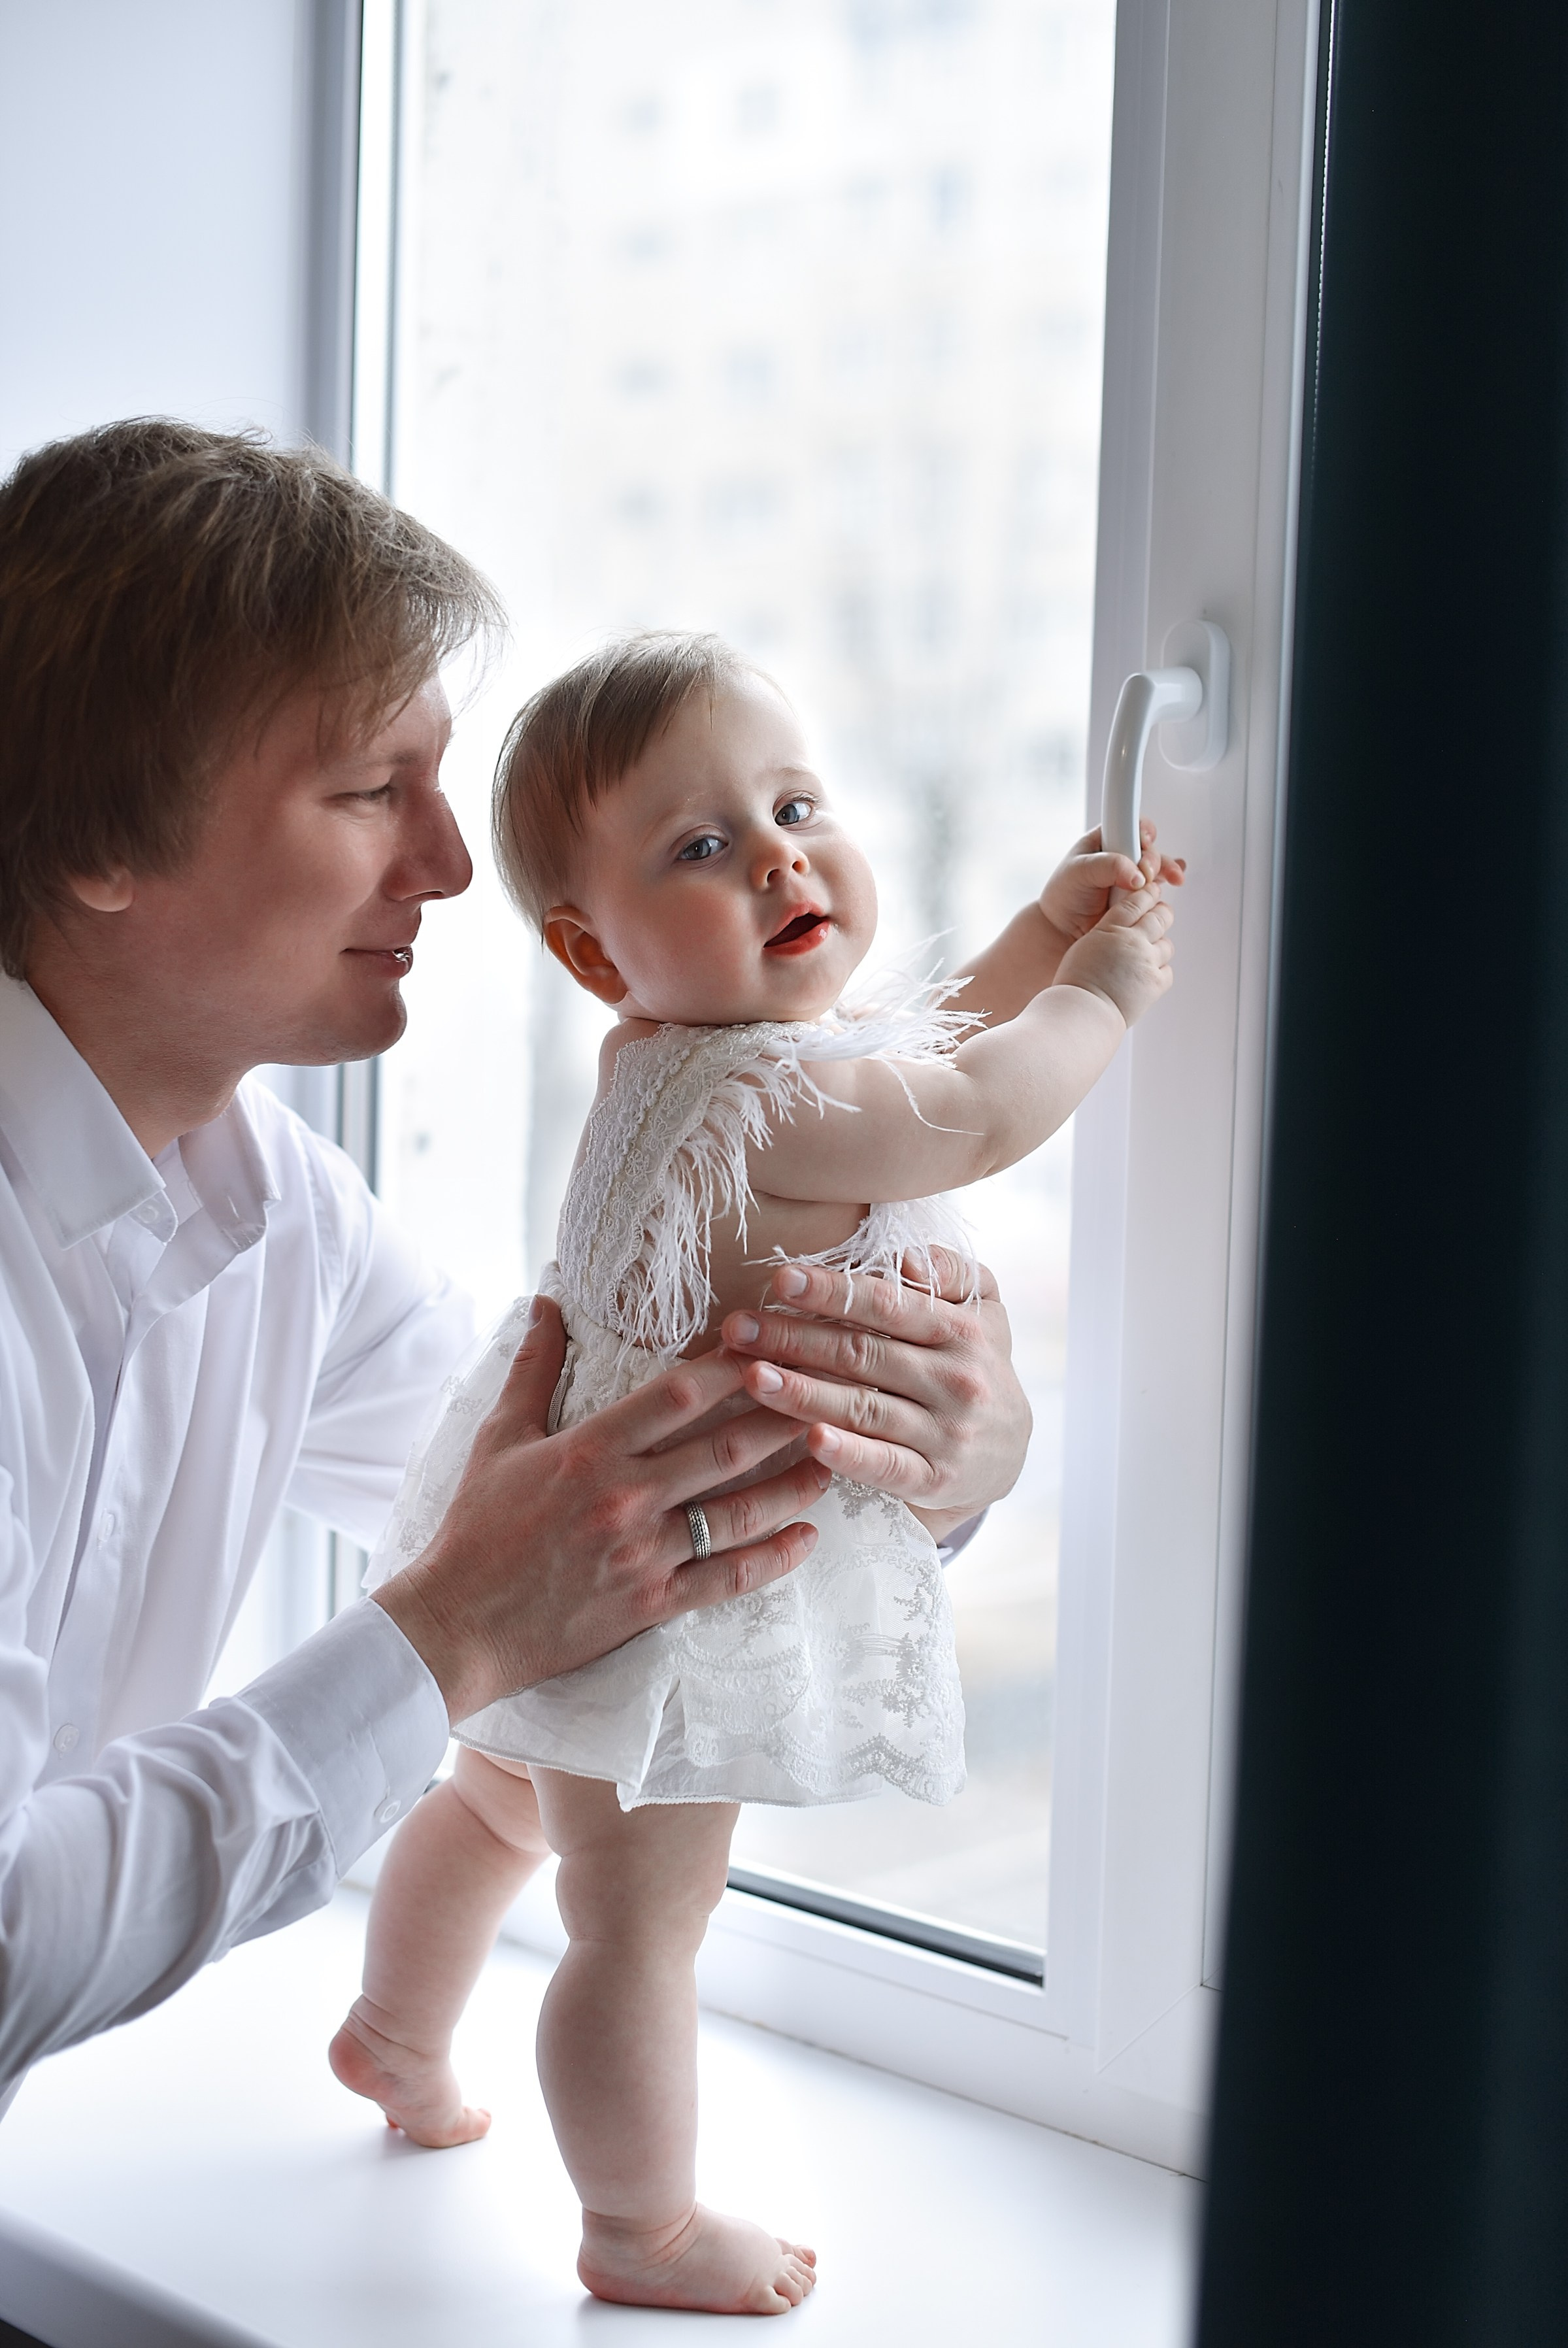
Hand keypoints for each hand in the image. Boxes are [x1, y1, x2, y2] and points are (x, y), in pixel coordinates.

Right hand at [374, 1296, 829, 1723]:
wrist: (456, 1625)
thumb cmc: (475, 1528)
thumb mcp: (499, 1438)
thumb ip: (532, 1367)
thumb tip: (548, 1300)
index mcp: (588, 1450)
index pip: (677, 1394)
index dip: (731, 1365)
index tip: (771, 1342)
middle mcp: (623, 1497)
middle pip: (724, 1447)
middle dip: (782, 1416)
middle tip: (828, 1391)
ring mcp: (642, 1554)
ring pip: (738, 1512)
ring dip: (793, 1483)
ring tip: (834, 1457)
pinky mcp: (650, 1605)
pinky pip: (726, 1579)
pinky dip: (773, 1558)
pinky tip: (809, 1537)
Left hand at [720, 1249, 1031, 1537]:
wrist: (1009, 1452)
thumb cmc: (973, 1364)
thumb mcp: (982, 1310)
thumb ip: (948, 1273)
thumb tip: (907, 1259)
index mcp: (962, 1329)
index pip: (887, 1305)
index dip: (833, 1292)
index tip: (781, 1281)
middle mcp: (956, 1379)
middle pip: (863, 1354)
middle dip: (795, 1338)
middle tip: (738, 1328)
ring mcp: (947, 1433)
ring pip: (864, 1408)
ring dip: (803, 1393)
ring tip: (752, 1376)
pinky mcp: (935, 1480)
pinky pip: (886, 1465)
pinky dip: (849, 1454)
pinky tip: (810, 1440)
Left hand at [1039, 819, 1185, 944]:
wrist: (1063, 930)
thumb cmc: (1064, 896)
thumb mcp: (1079, 872)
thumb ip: (1108, 866)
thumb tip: (1137, 875)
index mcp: (1104, 840)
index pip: (1129, 824)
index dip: (1141, 831)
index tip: (1144, 841)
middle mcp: (1121, 855)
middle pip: (1148, 847)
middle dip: (1152, 859)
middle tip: (1145, 874)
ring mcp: (1131, 875)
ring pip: (1157, 865)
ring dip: (1166, 869)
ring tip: (1166, 879)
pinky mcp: (1138, 894)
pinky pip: (1160, 883)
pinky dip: (1168, 880)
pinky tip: (1174, 879)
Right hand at [1053, 881, 1174, 1025]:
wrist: (1083, 1012)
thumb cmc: (1076, 984)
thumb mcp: (1084, 947)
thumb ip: (1105, 935)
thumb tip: (1120, 931)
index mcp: (1110, 929)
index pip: (1135, 902)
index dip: (1147, 894)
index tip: (1152, 891)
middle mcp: (1133, 941)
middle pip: (1159, 918)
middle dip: (1162, 914)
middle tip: (1161, 915)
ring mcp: (1147, 962)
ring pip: (1166, 945)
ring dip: (1160, 946)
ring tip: (1148, 954)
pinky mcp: (1155, 983)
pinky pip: (1167, 970)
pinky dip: (1160, 971)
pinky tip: (1147, 975)